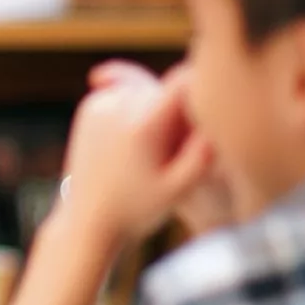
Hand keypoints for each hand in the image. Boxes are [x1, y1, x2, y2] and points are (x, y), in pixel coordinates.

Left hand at [88, 61, 234, 236]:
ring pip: (145, 91)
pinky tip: (135, 146)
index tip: (201, 125)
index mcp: (144, 125)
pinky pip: (126, 97)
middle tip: (173, 154)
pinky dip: (135, 113)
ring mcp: (100, 103)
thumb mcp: (179, 188)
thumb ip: (203, 153)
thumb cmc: (139, 210)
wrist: (88, 220)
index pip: (182, 84)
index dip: (198, 96)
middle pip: (164, 90)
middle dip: (177, 113)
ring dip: (156, 112)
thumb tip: (217, 114)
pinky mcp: (89, 106)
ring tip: (151, 154)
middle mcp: (119, 106)